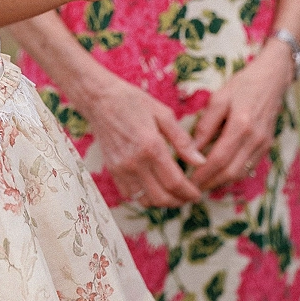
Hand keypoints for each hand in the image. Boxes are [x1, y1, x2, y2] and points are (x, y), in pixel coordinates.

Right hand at [82, 67, 205, 207]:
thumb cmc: (133, 101)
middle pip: (161, 197)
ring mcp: (121, 168)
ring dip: (160, 201)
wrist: (100, 99)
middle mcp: (135, 161)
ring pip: (144, 200)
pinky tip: (151, 186)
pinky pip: (129, 194)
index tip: (197, 193)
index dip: (189, 193)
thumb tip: (199, 161)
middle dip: (179, 201)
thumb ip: (182, 140)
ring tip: (171, 194)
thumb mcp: (163, 114)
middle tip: (188, 196)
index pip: (175, 182)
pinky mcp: (112, 169)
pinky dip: (142, 196)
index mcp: (152, 146)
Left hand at [189, 41, 292, 190]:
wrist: (272, 79)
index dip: (203, 173)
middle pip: (231, 171)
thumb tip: (192, 149)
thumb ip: (206, 125)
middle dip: (210, 183)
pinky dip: (233, 174)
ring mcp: (264, 144)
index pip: (219, 158)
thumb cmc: (242, 85)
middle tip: (191, 189)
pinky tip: (218, 174)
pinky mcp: (267, 146)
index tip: (187, 181)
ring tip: (201, 184)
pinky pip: (248, 167)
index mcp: (241, 125)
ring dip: (221, 182)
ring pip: (241, 173)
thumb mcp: (219, 99)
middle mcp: (255, 139)